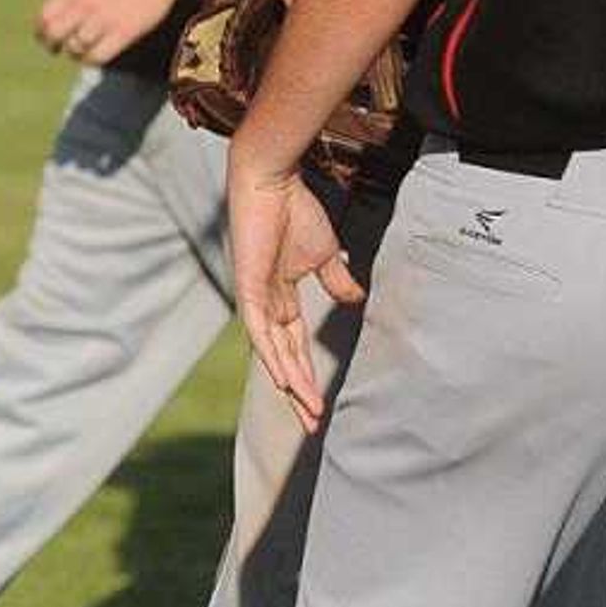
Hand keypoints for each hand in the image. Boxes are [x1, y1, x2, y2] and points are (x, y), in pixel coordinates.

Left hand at [35, 0, 199, 64]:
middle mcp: (85, 3)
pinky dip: (92, 59)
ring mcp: (104, 19)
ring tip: (80, 51)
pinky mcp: (123, 32)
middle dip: (51, 45)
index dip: (40, 31)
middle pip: (55, 34)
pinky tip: (95, 55)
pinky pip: (97, 56)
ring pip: (75, 47)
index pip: (45, 16)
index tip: (43, 37)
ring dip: (75, 52)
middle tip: (55, 49)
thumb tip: (56, 10)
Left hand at [228, 153, 362, 433]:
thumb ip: (336, 280)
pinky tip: (285, 381)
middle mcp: (266, 305)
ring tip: (308, 412)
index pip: (295, 346)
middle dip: (300, 392)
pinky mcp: (249, 288)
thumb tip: (356, 300)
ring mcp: (255, 299)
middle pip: (283, 359)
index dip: (308, 375)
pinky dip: (273, 356)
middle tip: (314, 424)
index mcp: (282, 298)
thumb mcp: (323, 255)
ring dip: (291, 384)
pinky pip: (260, 330)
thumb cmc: (294, 211)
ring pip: (273, 353)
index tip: (322, 404)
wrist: (272, 182)